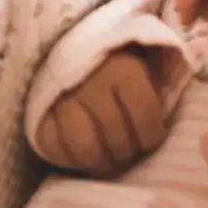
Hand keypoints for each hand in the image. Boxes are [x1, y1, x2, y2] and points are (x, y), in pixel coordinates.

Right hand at [34, 47, 171, 177]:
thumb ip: (157, 92)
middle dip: (128, 154)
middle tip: (130, 156)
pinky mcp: (39, 113)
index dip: (152, 137)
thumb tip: (167, 125)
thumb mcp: (144, 67)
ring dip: (101, 163)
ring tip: (109, 163)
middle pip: (117, 138)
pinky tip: (83, 157)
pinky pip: (54, 149)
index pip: (146, 116)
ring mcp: (62, 100)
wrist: (72, 45)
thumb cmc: (117, 63)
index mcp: (124, 70)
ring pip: (86, 149)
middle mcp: (92, 84)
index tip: (151, 141)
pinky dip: (70, 159)